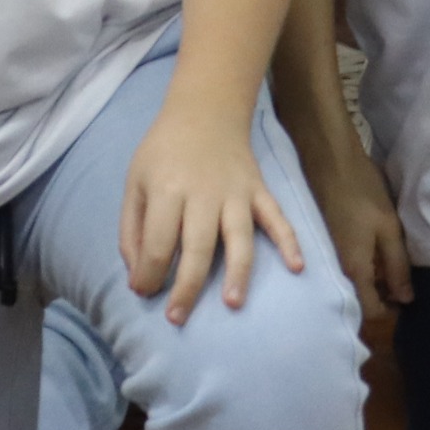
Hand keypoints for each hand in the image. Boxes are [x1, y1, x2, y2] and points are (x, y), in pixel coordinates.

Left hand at [120, 99, 306, 323]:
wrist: (205, 111)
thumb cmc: (164, 153)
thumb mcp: (135, 182)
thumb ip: (131, 230)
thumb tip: (137, 276)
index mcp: (167, 190)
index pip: (157, 242)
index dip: (148, 274)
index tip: (144, 292)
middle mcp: (203, 193)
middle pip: (197, 246)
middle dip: (186, 286)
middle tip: (177, 318)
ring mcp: (236, 192)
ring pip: (238, 236)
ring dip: (237, 270)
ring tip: (233, 303)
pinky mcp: (259, 190)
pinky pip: (276, 216)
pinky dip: (288, 240)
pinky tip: (297, 267)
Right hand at [293, 138, 414, 324]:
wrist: (331, 163)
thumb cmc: (363, 194)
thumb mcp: (389, 229)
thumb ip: (398, 266)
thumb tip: (406, 299)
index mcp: (354, 270)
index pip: (371, 311)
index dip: (392, 311)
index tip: (408, 298)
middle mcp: (340, 269)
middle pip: (363, 297)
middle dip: (385, 294)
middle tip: (406, 278)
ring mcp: (334, 254)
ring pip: (358, 280)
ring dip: (377, 277)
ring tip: (397, 261)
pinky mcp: (333, 241)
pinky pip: (352, 264)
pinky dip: (368, 263)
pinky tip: (380, 247)